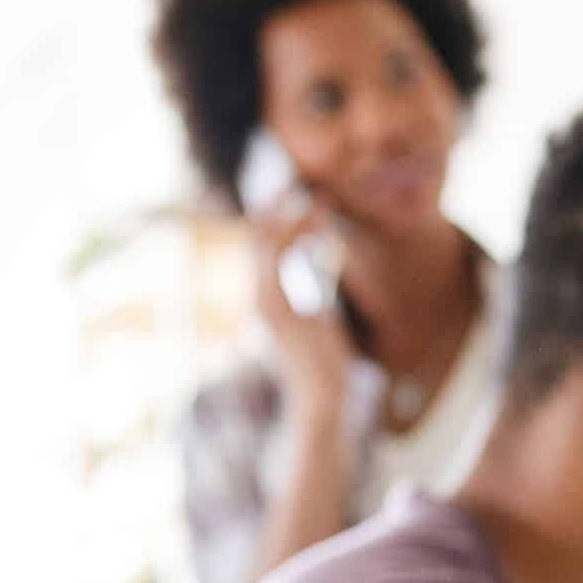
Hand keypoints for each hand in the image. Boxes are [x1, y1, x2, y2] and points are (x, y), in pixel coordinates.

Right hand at [249, 197, 355, 418]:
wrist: (322, 398)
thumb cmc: (323, 361)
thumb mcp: (321, 316)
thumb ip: (314, 290)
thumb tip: (318, 265)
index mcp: (269, 297)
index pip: (267, 247)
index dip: (284, 219)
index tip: (310, 197)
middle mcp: (260, 296)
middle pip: (259, 239)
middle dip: (278, 210)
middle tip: (302, 184)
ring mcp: (263, 303)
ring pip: (265, 246)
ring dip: (289, 218)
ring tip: (313, 197)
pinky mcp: (275, 311)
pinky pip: (277, 264)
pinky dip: (292, 239)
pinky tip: (314, 224)